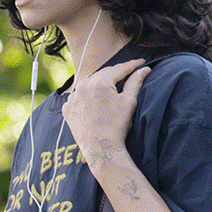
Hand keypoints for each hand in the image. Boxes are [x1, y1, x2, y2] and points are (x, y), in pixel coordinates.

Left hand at [61, 58, 149, 172]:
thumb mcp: (129, 102)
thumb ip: (136, 82)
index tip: (141, 62)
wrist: (100, 149)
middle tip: (129, 72)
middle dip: (116, 73)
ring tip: (112, 84)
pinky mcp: (67, 109)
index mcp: (99, 83)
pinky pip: (78, 96)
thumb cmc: (116, 127)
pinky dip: (87, 94)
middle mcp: (82, 87)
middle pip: (103, 74)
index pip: (119, 69)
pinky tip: (95, 97)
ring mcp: (72, 98)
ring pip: (90, 83)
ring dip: (100, 82)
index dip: (132, 65)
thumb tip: (144, 69)